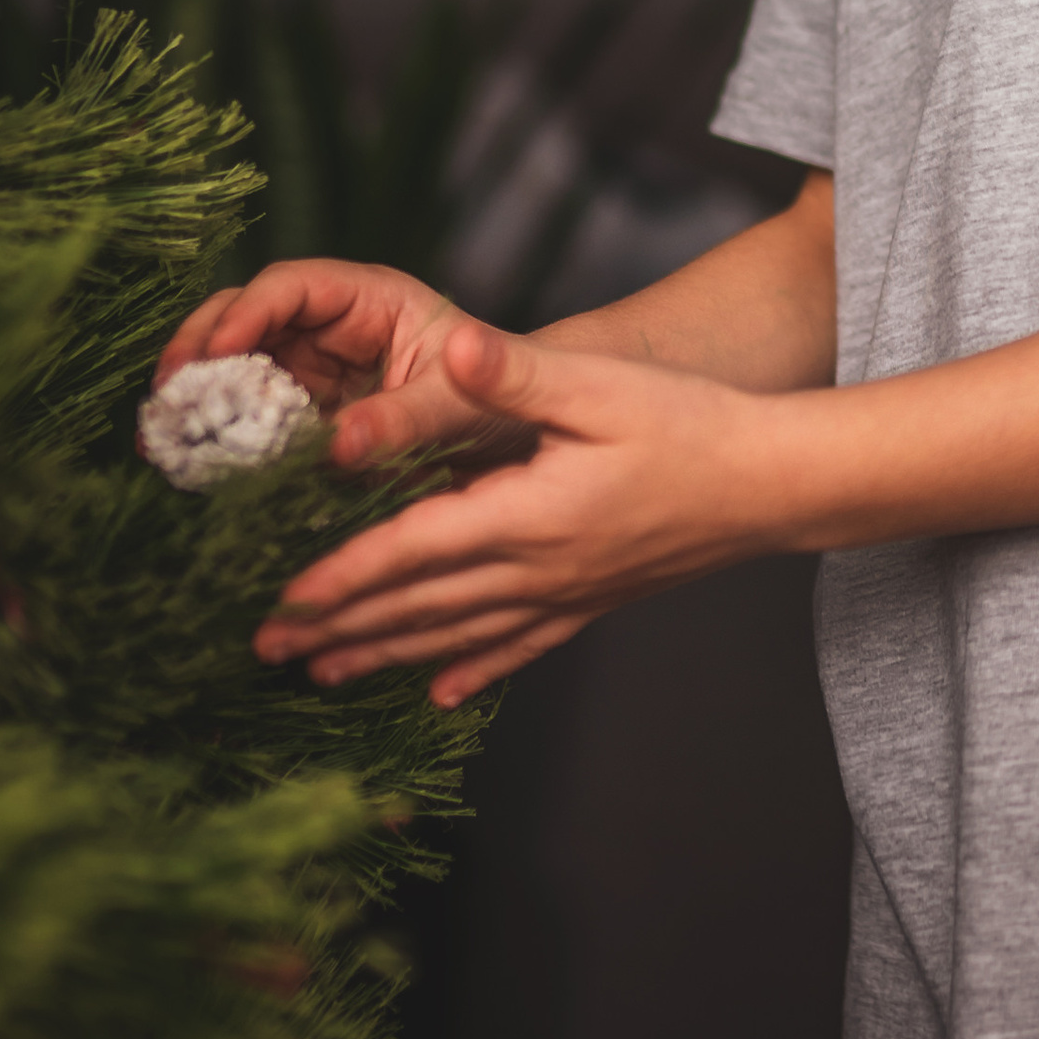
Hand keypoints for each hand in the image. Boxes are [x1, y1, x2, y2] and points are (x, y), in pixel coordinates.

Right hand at [155, 259, 489, 466]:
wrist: (516, 432)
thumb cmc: (499, 398)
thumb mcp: (457, 406)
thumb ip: (404, 419)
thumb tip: (338, 445)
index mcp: (371, 298)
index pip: (293, 285)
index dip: (246, 312)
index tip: (214, 352)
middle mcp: (332, 324)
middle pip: (246, 315)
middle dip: (201, 348)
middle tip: (166, 395)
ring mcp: (312, 365)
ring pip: (237, 362)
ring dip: (197, 392)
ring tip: (161, 434)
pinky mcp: (304, 410)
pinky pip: (250, 410)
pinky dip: (218, 430)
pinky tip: (187, 459)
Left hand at [251, 318, 790, 706]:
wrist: (775, 483)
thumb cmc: (691, 424)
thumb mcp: (598, 384)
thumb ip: (512, 372)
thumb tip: (443, 345)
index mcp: (528, 516)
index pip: (412, 552)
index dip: (341, 577)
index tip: (281, 600)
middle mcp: (540, 571)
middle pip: (419, 607)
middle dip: (338, 629)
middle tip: (264, 651)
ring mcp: (568, 594)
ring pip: (457, 636)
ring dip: (386, 654)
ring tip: (323, 675)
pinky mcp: (595, 599)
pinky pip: (520, 647)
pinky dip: (472, 669)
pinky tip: (440, 693)